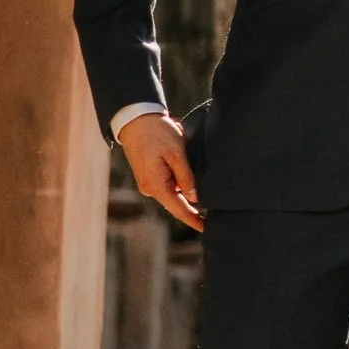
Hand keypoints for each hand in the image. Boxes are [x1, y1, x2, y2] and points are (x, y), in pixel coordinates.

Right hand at [119, 112, 202, 232]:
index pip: (179, 209)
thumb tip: (195, 198)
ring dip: (186, 192)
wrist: (136, 120)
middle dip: (193, 207)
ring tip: (204, 190)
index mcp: (156, 185)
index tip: (206, 229)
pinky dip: (179, 184)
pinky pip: (167, 184)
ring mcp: (148, 182)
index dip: (193, 219)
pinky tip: (189, 179)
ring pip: (172, 193)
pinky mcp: (149, 175)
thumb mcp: (177, 154)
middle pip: (176, 203)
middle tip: (213, 212)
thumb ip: (186, 177)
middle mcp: (150, 188)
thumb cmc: (157, 133)